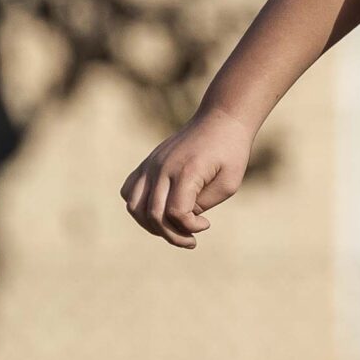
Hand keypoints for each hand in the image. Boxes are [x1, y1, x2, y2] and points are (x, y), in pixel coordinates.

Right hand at [120, 106, 253, 247]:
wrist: (220, 120)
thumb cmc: (230, 152)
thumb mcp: (228, 184)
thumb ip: (203, 204)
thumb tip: (180, 217)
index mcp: (186, 171)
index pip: (175, 213)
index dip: (189, 227)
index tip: (206, 224)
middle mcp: (162, 168)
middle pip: (153, 215)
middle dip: (172, 235)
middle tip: (191, 239)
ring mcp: (151, 165)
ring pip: (134, 206)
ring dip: (151, 225)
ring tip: (172, 228)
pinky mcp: (147, 163)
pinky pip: (129, 191)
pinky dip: (139, 208)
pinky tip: (160, 210)